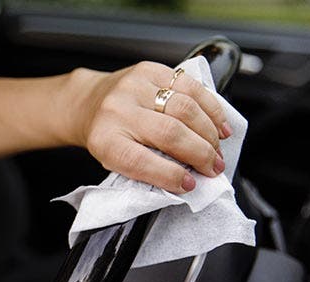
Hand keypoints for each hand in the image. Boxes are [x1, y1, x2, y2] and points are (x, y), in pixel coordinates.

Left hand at [64, 61, 231, 193]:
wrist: (90, 103)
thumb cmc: (108, 136)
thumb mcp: (116, 160)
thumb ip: (145, 169)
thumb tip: (187, 179)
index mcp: (104, 140)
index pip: (140, 161)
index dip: (170, 175)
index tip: (190, 184)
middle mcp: (117, 110)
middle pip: (170, 133)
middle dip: (200, 154)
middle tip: (214, 168)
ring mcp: (134, 86)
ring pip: (186, 108)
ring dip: (209, 133)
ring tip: (217, 151)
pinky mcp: (150, 70)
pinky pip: (191, 87)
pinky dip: (212, 109)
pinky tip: (219, 126)